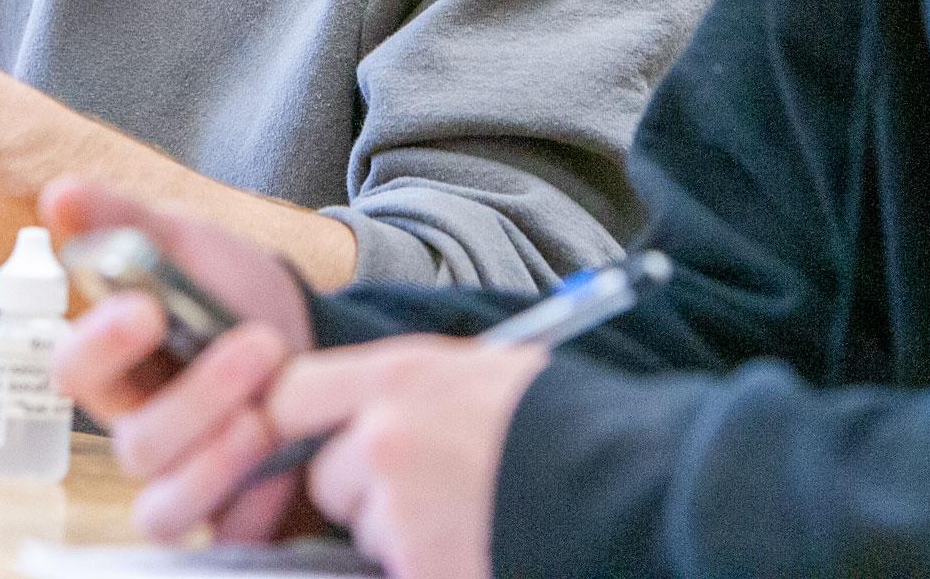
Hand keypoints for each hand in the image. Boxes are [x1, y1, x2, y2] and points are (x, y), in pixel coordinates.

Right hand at [44, 179, 318, 545]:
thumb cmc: (226, 284)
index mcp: (114, 363)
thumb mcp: (181, 240)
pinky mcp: (226, 510)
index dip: (101, 347)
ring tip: (271, 405)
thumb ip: (120, 221)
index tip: (148, 309)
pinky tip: (285, 453)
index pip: (73, 370)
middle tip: (256, 343)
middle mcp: (138, 427)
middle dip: (198, 397)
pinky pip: (221, 532)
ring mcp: (181, 475)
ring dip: (221, 454)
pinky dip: (251, 499)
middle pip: (134, 443)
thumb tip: (58, 194)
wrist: (304, 326)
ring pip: (168, 501)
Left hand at [265, 337, 547, 578]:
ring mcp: (403, 514)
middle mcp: (386, 440)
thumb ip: (408, 389)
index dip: (297, 422)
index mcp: (399, 377)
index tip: (314, 437)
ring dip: (404, 537)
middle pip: (328, 477)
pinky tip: (481, 546)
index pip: (293, 395)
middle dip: (364, 492)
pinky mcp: (424, 571)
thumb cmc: (567, 420)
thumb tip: (359, 412)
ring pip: (369, 532)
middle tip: (428, 490)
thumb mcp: (477, 371)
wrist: (635, 483)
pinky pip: (403, 571)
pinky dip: (432, 567)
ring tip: (473, 517)